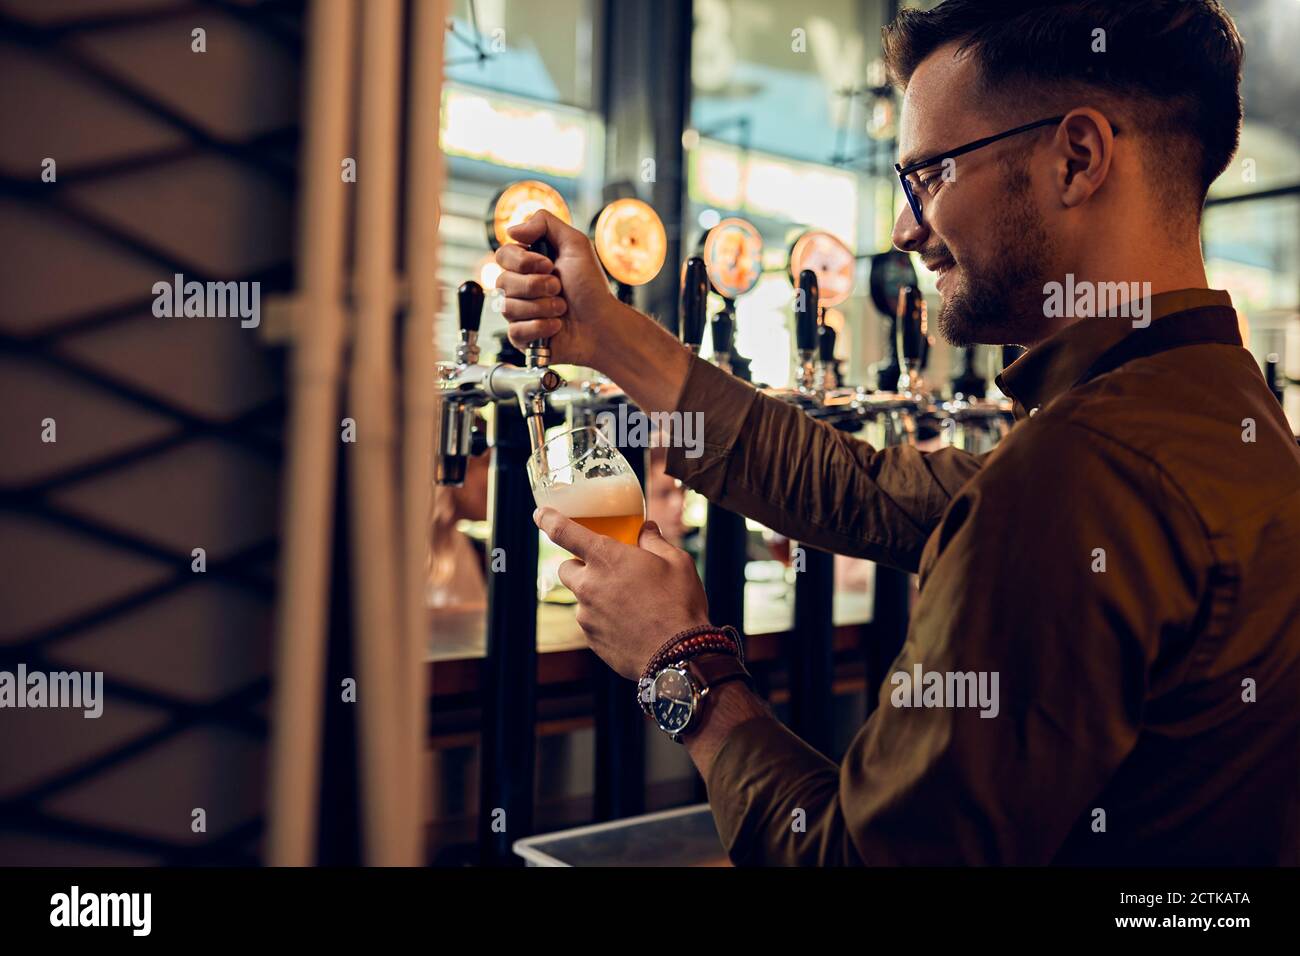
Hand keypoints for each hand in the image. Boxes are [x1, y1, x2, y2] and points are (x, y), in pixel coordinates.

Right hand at [494, 210, 622, 367]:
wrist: (602, 324)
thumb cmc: (591, 287)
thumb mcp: (575, 244)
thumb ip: (544, 223)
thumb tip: (511, 229)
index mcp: (528, 265)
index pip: (503, 255)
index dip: (524, 261)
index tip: (550, 265)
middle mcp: (519, 287)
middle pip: (502, 281)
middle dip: (537, 285)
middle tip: (559, 288)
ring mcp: (518, 313)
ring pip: (508, 307)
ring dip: (543, 307)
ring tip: (562, 308)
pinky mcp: (521, 338)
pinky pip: (515, 331)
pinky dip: (541, 328)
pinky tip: (556, 326)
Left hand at [534, 506, 710, 679]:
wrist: (678, 655)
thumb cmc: (679, 603)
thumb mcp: (677, 562)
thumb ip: (655, 541)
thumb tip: (646, 529)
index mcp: (606, 558)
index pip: (564, 532)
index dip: (548, 520)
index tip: (540, 514)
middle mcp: (589, 585)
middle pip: (565, 568)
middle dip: (579, 564)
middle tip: (606, 568)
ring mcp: (587, 615)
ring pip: (581, 597)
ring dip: (595, 593)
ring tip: (628, 601)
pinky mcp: (591, 639)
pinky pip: (591, 621)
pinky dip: (603, 618)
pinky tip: (630, 623)